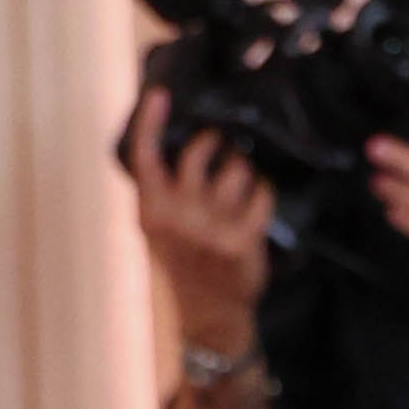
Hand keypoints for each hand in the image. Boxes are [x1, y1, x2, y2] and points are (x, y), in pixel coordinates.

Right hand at [126, 85, 274, 350]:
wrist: (211, 314)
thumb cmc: (185, 263)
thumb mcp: (158, 229)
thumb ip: (159, 191)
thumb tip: (170, 139)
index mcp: (151, 211)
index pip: (145, 156)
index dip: (151, 122)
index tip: (160, 94)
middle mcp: (178, 217)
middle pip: (198, 153)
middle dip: (214, 142)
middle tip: (221, 146)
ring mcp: (210, 229)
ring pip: (235, 170)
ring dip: (242, 167)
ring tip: (241, 177)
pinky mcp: (242, 241)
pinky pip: (261, 194)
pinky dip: (263, 191)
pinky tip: (258, 197)